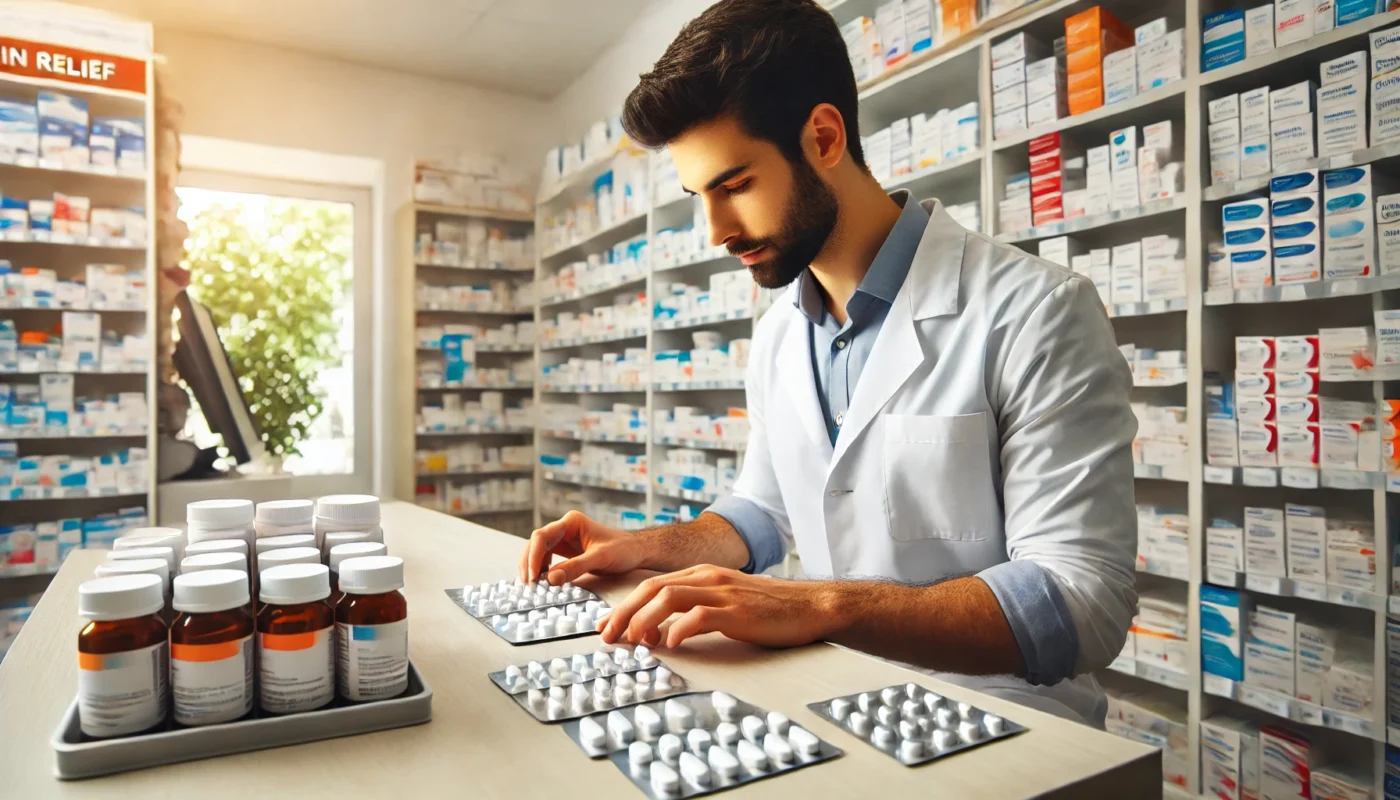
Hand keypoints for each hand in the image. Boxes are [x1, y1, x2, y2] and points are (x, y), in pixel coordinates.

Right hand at [519, 510, 648, 584]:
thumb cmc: (623, 549)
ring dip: (533, 568)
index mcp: (572, 522)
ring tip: (533, 587)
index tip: (533, 577)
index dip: (534, 556)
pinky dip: (542, 572)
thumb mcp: (600, 558)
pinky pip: (547, 560)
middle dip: (529, 563)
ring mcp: (564, 540)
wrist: (636, 552)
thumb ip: (576, 567)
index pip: (542, 536)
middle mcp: (564, 529)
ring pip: (538, 552)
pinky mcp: (566, 553)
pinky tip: (542, 583)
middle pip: (536, 543)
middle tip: (528, 585)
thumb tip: (550, 579)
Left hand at [598, 565, 837, 649]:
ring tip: (634, 642)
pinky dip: (680, 628)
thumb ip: (697, 609)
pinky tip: (671, 644)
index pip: (652, 585)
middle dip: (624, 612)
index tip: (606, 625)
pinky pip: (700, 615)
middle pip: (652, 589)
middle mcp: (708, 578)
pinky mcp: (737, 609)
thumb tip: (665, 631)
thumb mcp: (727, 601)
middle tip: (606, 636)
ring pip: (670, 597)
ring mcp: (722, 591)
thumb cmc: (769, 609)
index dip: (625, 605)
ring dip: (646, 620)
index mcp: (702, 574)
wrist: (810, 605)